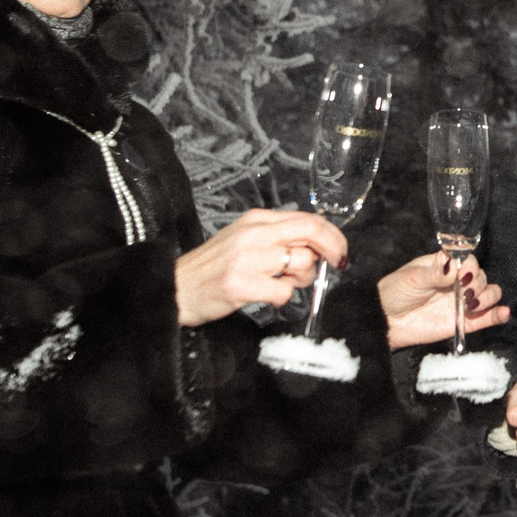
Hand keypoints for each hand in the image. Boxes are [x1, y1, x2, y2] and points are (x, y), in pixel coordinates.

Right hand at [174, 209, 348, 326]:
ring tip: (283, 284)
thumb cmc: (213, 267)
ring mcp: (247, 259)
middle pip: (311, 232)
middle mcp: (254, 234)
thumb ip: (277, 237)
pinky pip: (283, 293)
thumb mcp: (244, 238)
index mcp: (256, 219)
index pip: (308, 218)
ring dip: (302, 280)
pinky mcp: (241, 285)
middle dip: (333, 249)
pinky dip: (283, 298)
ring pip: (301, 263)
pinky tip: (266, 295)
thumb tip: (316, 247)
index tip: (340, 250)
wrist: (177, 287)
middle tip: (337, 263)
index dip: (332, 235)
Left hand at [379, 251, 511, 351]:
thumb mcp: (413, 278)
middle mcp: (457, 282)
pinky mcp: (464, 322)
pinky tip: (503, 313)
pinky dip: (498, 315)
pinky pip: (487, 318)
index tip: (463, 276)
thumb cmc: (395, 293)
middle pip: (482, 277)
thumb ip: (436, 273)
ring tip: (473, 305)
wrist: (386, 322)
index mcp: (445, 266)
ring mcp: (462, 302)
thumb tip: (455, 265)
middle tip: (464, 293)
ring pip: (489, 294)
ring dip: (489, 297)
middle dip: (478, 284)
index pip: (469, 260)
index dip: (471, 267)